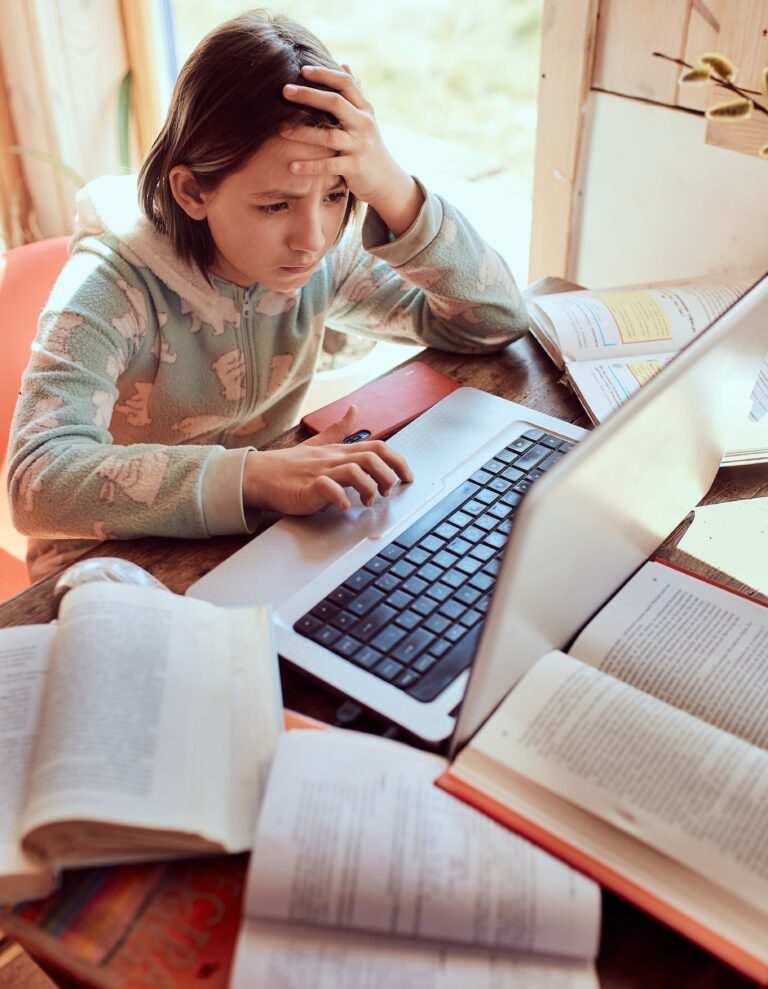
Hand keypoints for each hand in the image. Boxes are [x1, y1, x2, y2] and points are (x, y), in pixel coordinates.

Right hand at [243, 405, 412, 514]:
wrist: (258, 475)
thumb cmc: (289, 464)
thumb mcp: (319, 444)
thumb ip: (339, 430)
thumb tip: (355, 410)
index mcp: (339, 450)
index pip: (377, 448)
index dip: (398, 461)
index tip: (407, 476)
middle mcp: (333, 458)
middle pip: (372, 457)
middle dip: (389, 474)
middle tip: (389, 492)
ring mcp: (320, 471)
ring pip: (355, 470)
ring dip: (369, 487)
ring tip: (369, 501)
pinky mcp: (307, 487)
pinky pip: (327, 489)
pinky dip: (340, 498)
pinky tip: (344, 506)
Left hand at [281, 65, 424, 236]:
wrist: (387, 180)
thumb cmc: (368, 146)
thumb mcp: (365, 118)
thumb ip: (354, 94)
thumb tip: (344, 64)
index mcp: (364, 110)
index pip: (345, 84)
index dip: (325, 74)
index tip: (303, 69)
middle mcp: (364, 124)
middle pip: (335, 103)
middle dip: (309, 95)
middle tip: (285, 90)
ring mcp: (360, 146)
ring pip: (329, 136)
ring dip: (303, 133)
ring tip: (281, 130)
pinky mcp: (355, 168)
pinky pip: (329, 166)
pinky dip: (310, 166)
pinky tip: (292, 166)